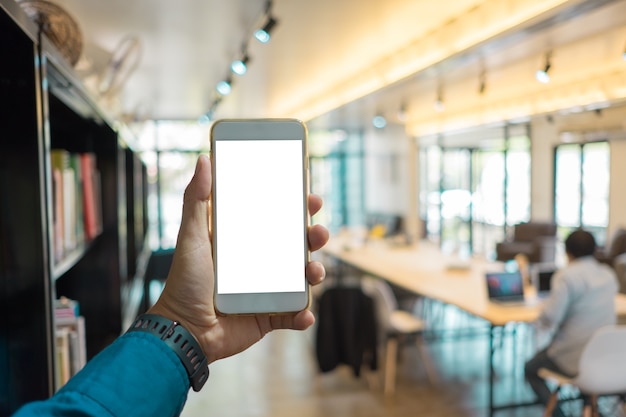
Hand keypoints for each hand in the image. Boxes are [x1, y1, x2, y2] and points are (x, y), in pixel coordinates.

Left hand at [148, 154, 328, 362]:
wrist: (183, 330)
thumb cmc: (184, 281)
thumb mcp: (191, 235)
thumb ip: (196, 199)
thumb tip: (203, 160)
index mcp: (245, 243)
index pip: (276, 219)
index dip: (296, 208)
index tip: (310, 197)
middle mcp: (259, 264)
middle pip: (296, 246)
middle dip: (314, 237)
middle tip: (318, 232)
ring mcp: (266, 291)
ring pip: (301, 278)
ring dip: (315, 273)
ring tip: (314, 272)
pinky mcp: (268, 317)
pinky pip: (293, 314)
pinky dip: (303, 314)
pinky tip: (304, 313)